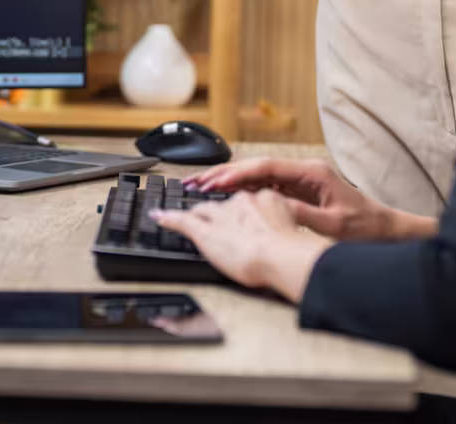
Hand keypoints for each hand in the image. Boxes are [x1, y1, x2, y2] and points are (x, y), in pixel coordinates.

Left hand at [151, 190, 327, 302]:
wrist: (277, 256)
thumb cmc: (290, 250)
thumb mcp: (296, 228)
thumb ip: (290, 223)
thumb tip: (294, 236)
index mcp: (265, 199)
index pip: (247, 201)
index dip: (240, 210)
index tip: (240, 217)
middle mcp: (241, 203)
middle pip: (223, 204)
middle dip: (216, 210)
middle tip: (213, 221)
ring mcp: (221, 215)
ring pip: (203, 210)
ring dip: (194, 212)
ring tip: (183, 212)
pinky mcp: (204, 230)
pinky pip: (182, 221)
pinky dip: (169, 218)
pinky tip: (159, 217)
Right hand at [184, 158, 418, 241]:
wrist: (384, 230)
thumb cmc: (364, 227)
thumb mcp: (331, 224)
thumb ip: (299, 213)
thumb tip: (269, 206)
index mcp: (311, 172)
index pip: (266, 168)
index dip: (237, 174)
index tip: (215, 183)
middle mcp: (304, 171)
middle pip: (257, 167)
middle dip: (226, 174)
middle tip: (198, 182)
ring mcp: (301, 180)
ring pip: (258, 176)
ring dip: (232, 182)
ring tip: (204, 188)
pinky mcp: (300, 191)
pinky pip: (266, 187)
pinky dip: (245, 191)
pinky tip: (228, 198)